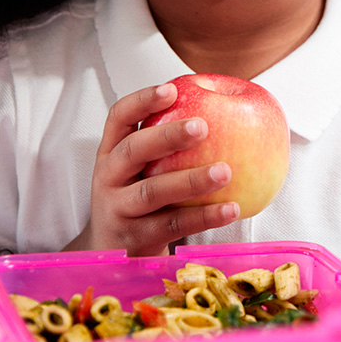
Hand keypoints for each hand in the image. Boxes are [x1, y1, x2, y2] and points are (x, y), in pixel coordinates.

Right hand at [64, 83, 239, 255]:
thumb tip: (221, 105)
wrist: (114, 252)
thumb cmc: (138, 197)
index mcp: (110, 151)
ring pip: (153, 191)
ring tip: (226, 171)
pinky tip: (231, 208)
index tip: (171, 89)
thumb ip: (166, 142)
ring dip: (191, 181)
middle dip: (167, 136)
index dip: (142, 101)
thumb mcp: (139, 167)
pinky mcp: (136, 239)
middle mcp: (108, 177)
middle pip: (132, 151)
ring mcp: (118, 209)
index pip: (118, 117)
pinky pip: (173, 225)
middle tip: (203, 126)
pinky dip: (204, 217)